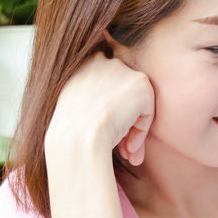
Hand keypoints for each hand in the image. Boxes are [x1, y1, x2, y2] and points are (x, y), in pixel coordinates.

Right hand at [47, 50, 154, 165]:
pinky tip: (128, 148)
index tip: (103, 135)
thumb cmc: (70, 132)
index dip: (107, 114)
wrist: (78, 137)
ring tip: (127, 154)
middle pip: (121, 97)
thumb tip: (115, 116)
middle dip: (123, 125)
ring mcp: (123, 71)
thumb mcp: (76, 109)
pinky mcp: (141, 84)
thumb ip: (95, 103)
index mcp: (82, 65)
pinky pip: (147, 112)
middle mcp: (104, 62)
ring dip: (132, 132)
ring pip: (135, 106)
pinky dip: (140, 131)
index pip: (105, 88)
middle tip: (121, 150)